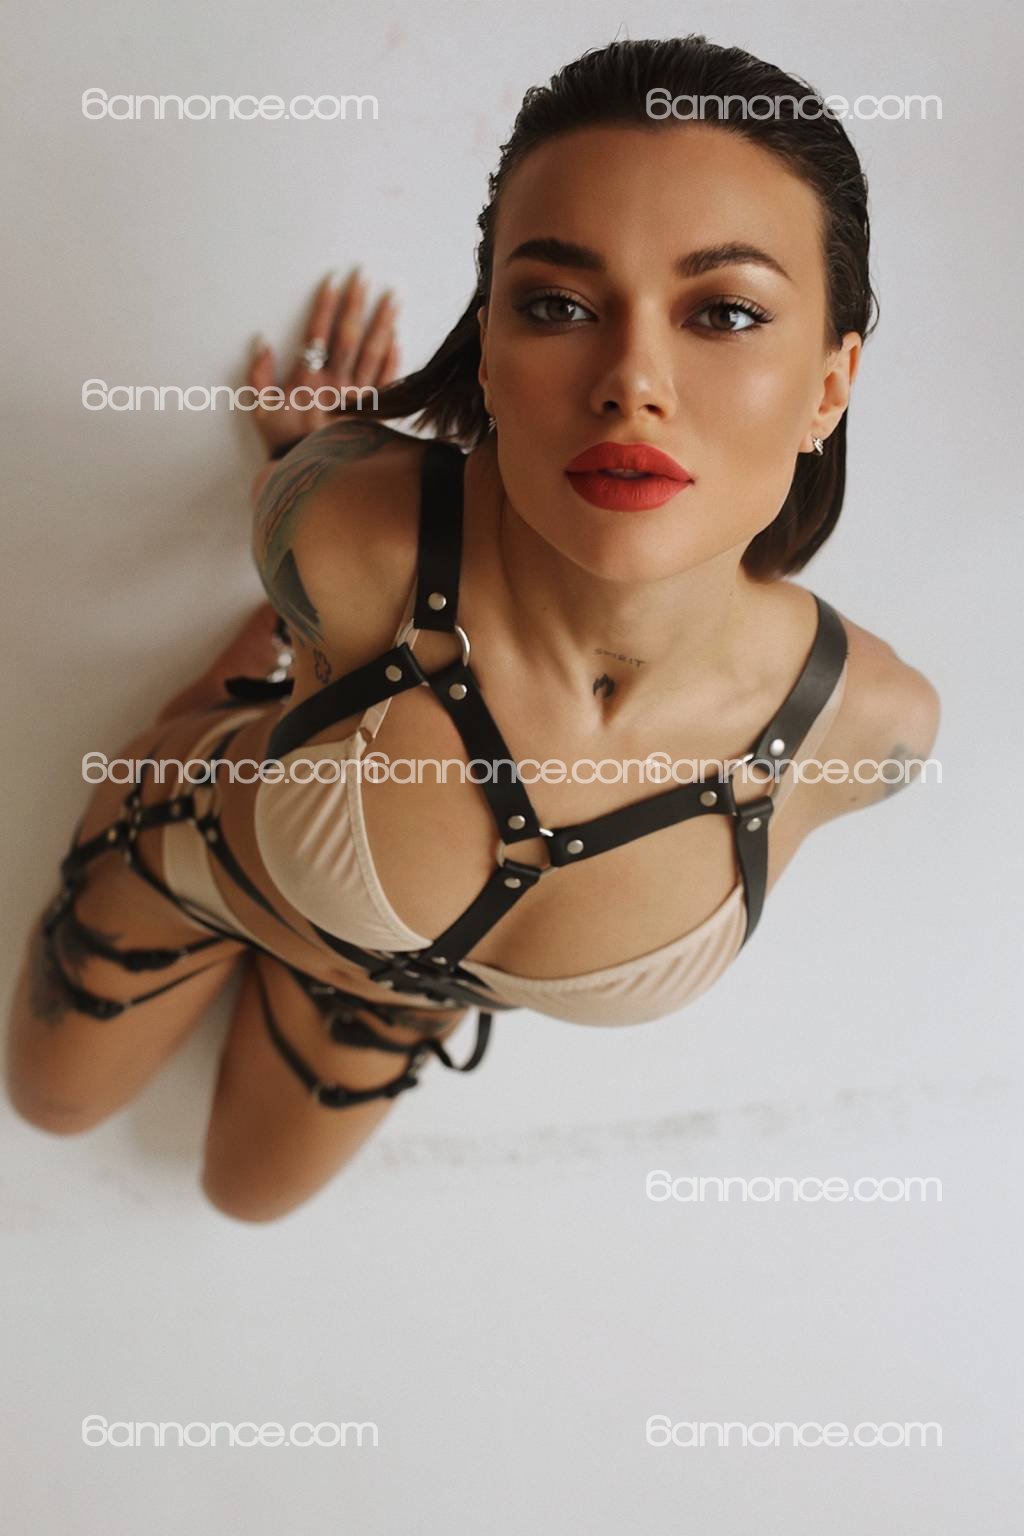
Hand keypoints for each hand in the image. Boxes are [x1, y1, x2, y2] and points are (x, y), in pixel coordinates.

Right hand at [246, 269, 400, 455]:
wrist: (314, 478)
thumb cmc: (285, 445)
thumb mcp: (259, 411)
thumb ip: (258, 375)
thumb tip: (263, 342)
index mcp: (308, 382)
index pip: (316, 334)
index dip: (325, 305)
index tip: (333, 280)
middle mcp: (336, 386)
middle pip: (348, 336)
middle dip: (356, 304)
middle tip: (365, 276)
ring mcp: (359, 399)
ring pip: (373, 353)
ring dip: (383, 323)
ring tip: (393, 298)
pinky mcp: (375, 413)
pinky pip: (388, 382)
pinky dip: (394, 359)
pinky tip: (399, 338)